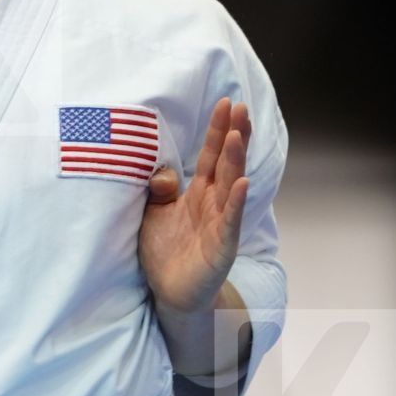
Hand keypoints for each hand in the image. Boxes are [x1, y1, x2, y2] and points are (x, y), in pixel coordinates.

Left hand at [139, 97, 251, 314]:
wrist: (170, 292)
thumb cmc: (164, 250)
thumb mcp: (154, 212)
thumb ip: (159, 189)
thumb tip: (162, 172)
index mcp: (199, 193)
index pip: (211, 155)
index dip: (218, 130)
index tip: (226, 103)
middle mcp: (214, 203)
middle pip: (226, 163)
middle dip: (233, 135)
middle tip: (240, 107)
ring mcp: (221, 223)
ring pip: (230, 185)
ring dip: (235, 160)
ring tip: (238, 135)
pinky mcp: (221, 246)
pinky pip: (230, 220)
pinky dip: (236, 202)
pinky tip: (242, 183)